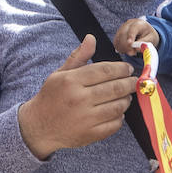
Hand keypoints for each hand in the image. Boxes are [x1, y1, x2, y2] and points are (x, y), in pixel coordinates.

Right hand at [18, 36, 136, 159]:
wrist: (38, 127)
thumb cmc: (51, 97)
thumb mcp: (60, 74)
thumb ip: (79, 57)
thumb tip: (91, 38)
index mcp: (71, 81)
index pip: (105, 70)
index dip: (121, 68)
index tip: (128, 69)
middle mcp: (79, 99)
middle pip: (116, 88)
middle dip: (129, 83)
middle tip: (133, 81)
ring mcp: (85, 119)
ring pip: (118, 106)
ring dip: (127, 99)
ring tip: (126, 95)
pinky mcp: (90, 134)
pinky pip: (115, 124)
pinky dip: (120, 116)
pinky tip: (117, 111)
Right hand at [113, 18, 158, 55]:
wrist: (145, 32)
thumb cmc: (149, 35)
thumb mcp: (152, 39)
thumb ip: (145, 43)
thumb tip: (137, 49)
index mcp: (139, 23)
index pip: (133, 28)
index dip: (130, 36)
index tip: (130, 44)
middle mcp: (129, 24)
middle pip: (123, 33)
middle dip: (126, 45)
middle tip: (132, 53)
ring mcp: (122, 28)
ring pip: (118, 38)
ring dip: (122, 48)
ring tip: (131, 52)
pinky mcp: (118, 33)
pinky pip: (116, 41)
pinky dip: (119, 48)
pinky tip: (125, 51)